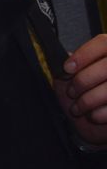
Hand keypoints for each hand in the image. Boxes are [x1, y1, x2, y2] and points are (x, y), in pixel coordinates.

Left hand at [61, 32, 106, 146]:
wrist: (98, 125)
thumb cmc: (87, 97)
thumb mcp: (74, 78)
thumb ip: (72, 66)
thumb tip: (65, 59)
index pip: (104, 43)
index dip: (84, 54)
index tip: (67, 68)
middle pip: (105, 67)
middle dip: (81, 82)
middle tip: (72, 92)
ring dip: (85, 102)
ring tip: (78, 107)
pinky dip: (97, 115)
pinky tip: (94, 115)